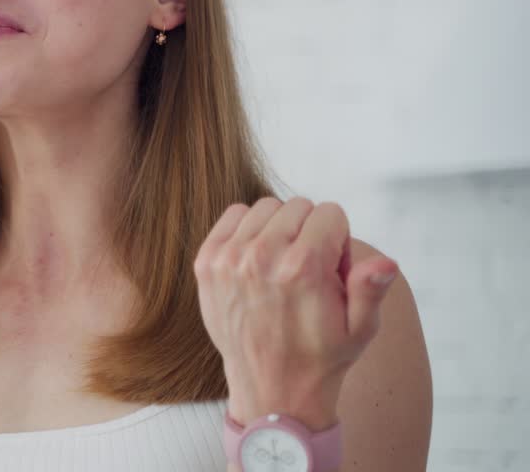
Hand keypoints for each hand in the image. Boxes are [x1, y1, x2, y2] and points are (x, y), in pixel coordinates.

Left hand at [193, 197, 398, 430]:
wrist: (271, 388)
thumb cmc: (320, 357)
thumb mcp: (360, 328)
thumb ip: (372, 289)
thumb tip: (387, 262)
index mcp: (303, 267)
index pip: (330, 213)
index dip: (339, 240)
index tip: (333, 269)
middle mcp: (263, 257)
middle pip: (298, 207)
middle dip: (311, 231)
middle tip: (309, 269)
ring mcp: (230, 258)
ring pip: (265, 208)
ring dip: (279, 228)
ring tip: (283, 264)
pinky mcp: (207, 263)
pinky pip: (233, 215)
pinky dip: (248, 228)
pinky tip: (258, 258)